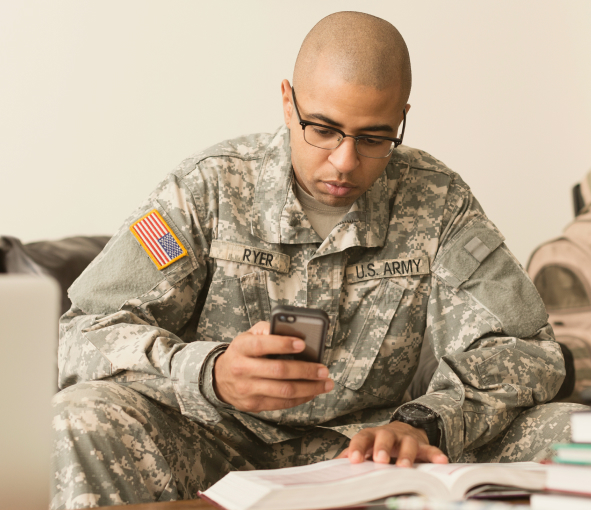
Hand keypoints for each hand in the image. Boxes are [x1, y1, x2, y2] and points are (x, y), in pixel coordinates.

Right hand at [214, 321, 333, 411]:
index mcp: (241, 348)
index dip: (283, 344)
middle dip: (305, 370)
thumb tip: (292, 330)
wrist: (220, 378)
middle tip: (323, 369)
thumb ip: (267, 329)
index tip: (302, 344)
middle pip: (278, 370)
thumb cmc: (242, 353)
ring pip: (283, 391)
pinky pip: (282, 403)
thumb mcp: (248, 336)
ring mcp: (247, 389)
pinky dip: (301, 398)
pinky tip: (312, 392)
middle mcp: (242, 369)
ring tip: (325, 383)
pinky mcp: (254, 405)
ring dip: (309, 388)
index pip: (262, 345)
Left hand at [337, 421, 447, 466]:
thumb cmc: (380, 443)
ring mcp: (407, 438)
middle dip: (382, 447)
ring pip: (408, 443)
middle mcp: (389, 434)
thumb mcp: (366, 447)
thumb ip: (352, 454)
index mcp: (372, 435)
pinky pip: (430, 449)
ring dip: (406, 455)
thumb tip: (333, 466)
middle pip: (385, 436)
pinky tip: (441, 461)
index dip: (357, 447)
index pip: (362, 437)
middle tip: (380, 460)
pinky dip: (435, 454)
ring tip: (405, 467)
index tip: (353, 460)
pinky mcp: (422, 445)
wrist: (404, 430)